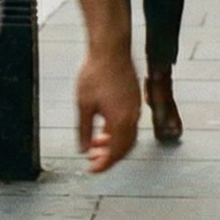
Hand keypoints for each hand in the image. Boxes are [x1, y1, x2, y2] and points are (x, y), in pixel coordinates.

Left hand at [77, 52, 141, 172]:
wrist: (110, 50)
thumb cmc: (96, 73)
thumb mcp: (84, 105)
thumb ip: (84, 130)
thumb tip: (84, 149)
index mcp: (120, 121)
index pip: (115, 153)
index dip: (104, 164)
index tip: (93, 170)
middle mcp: (132, 117)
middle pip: (124, 148)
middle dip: (109, 157)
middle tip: (93, 159)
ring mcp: (135, 108)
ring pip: (128, 136)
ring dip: (113, 144)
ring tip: (96, 144)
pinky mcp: (134, 100)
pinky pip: (129, 124)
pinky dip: (117, 132)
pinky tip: (104, 128)